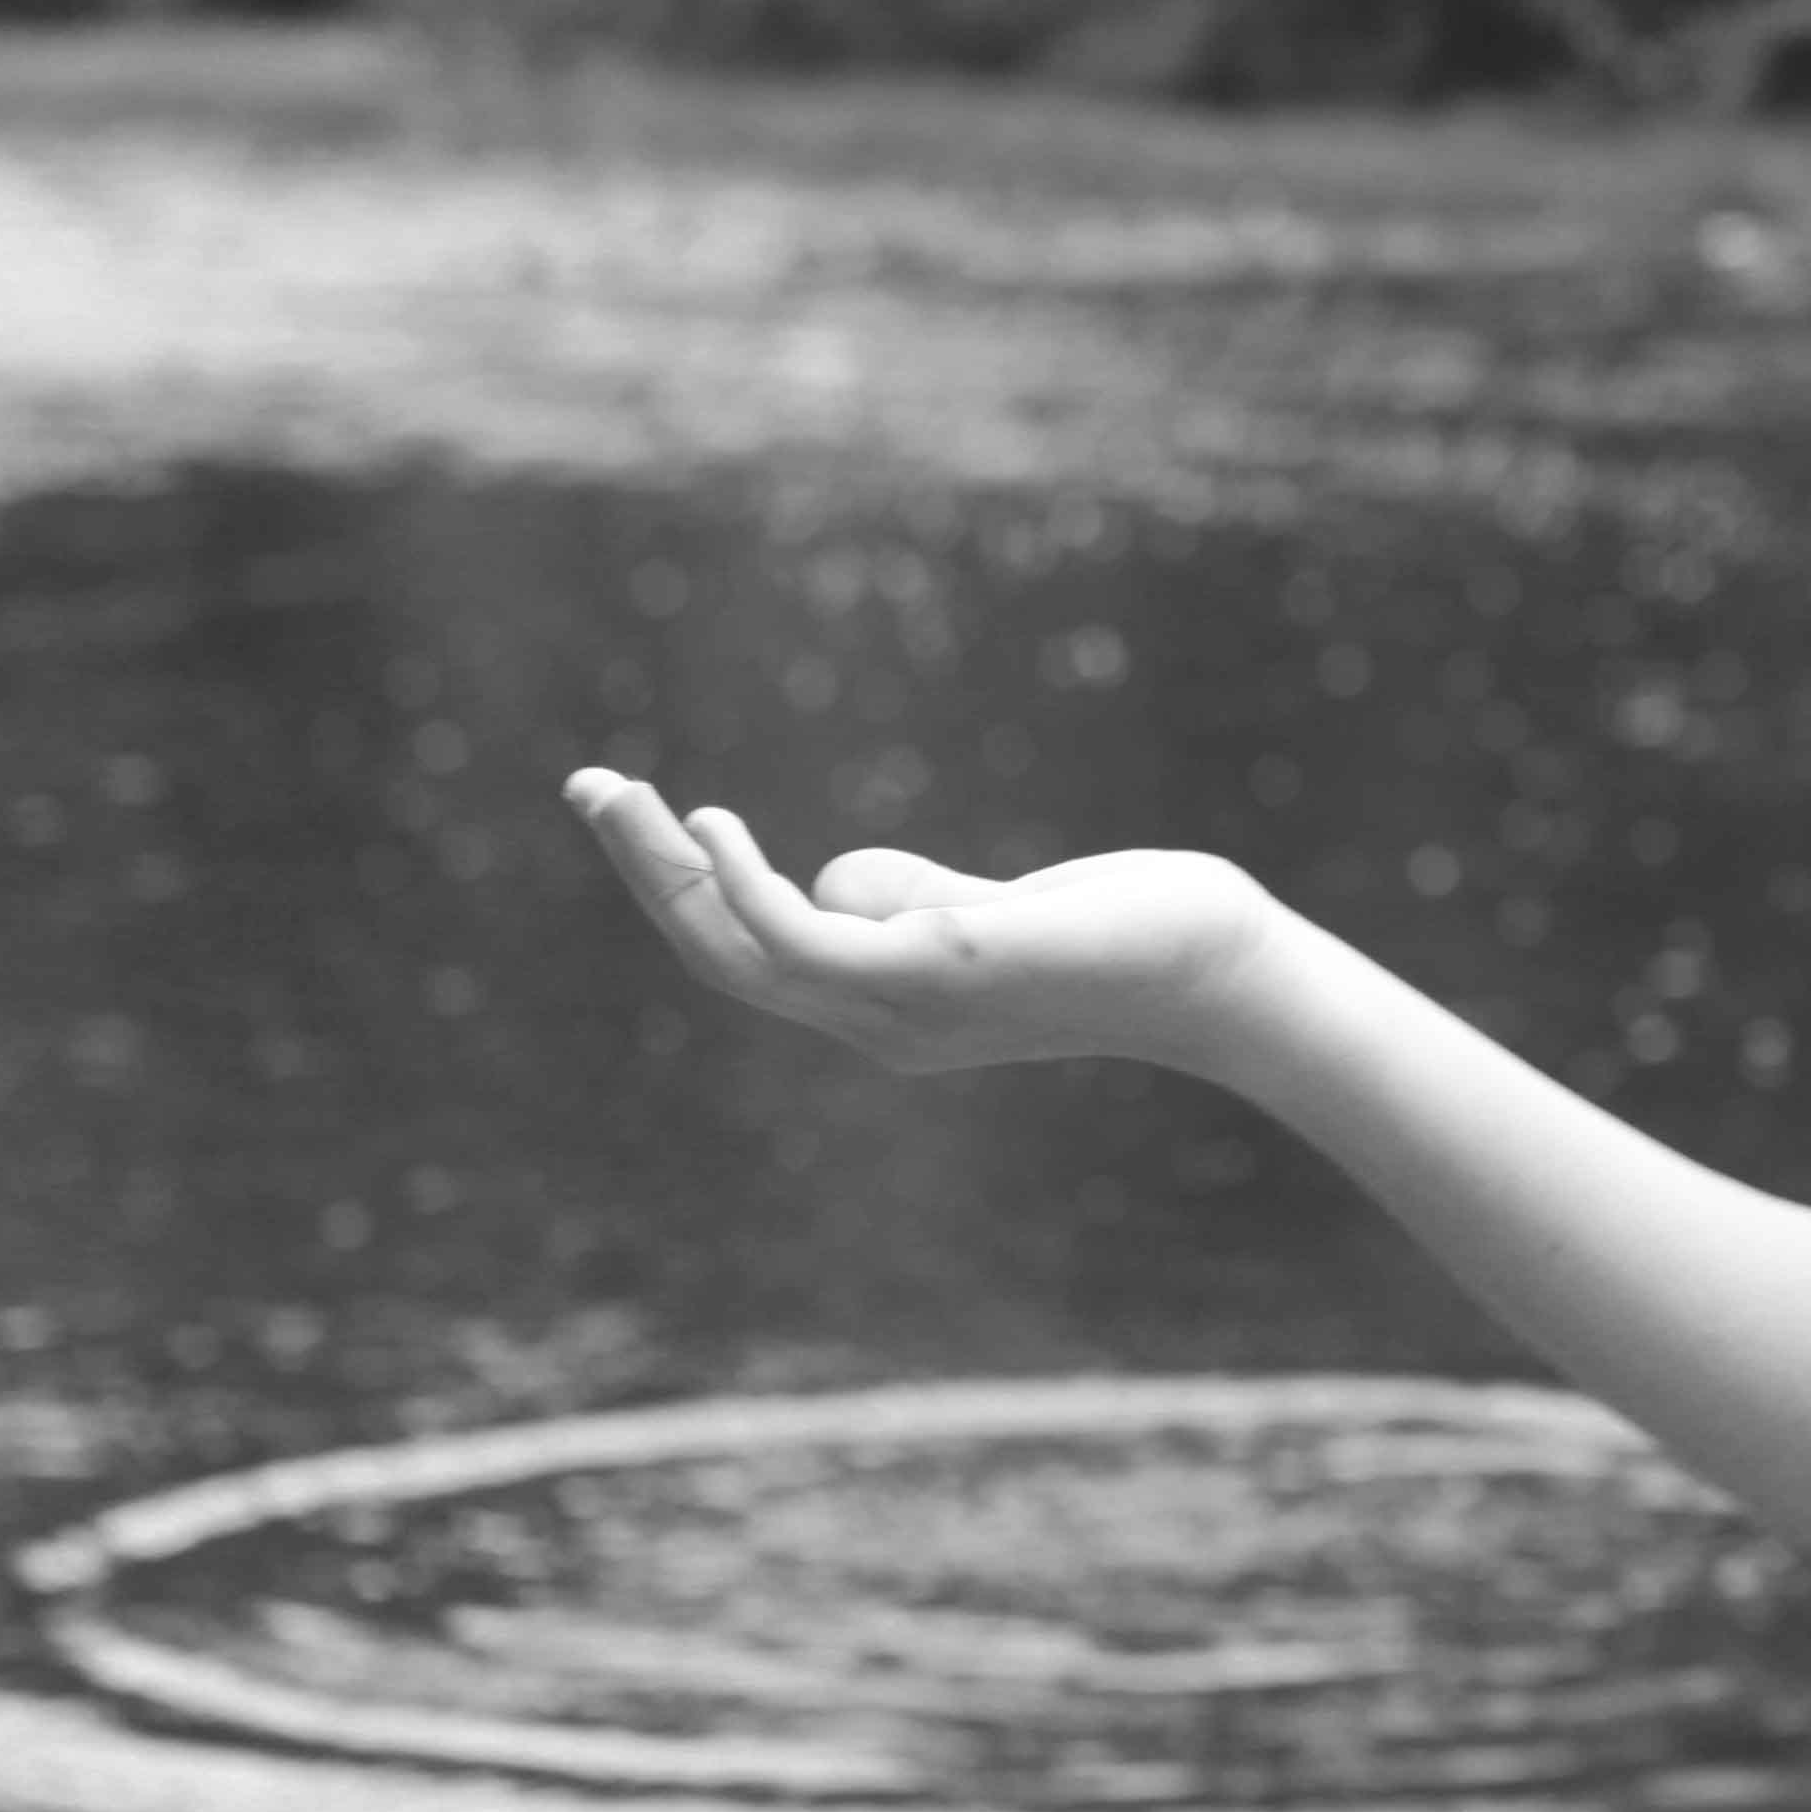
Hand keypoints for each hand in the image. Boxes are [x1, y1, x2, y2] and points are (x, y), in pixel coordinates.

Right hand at [564, 767, 1280, 1081]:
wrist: (1222, 970)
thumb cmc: (1125, 934)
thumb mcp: (991, 910)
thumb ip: (909, 898)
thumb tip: (832, 880)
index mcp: (884, 1010)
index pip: (752, 957)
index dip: (683, 892)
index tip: (646, 816)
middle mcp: (878, 1026)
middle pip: (721, 956)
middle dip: (644, 875)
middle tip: (588, 786)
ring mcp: (901, 1008)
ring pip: (738, 950)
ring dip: (663, 871)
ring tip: (616, 791)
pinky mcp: (937, 973)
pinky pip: (803, 939)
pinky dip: (743, 885)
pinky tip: (711, 823)